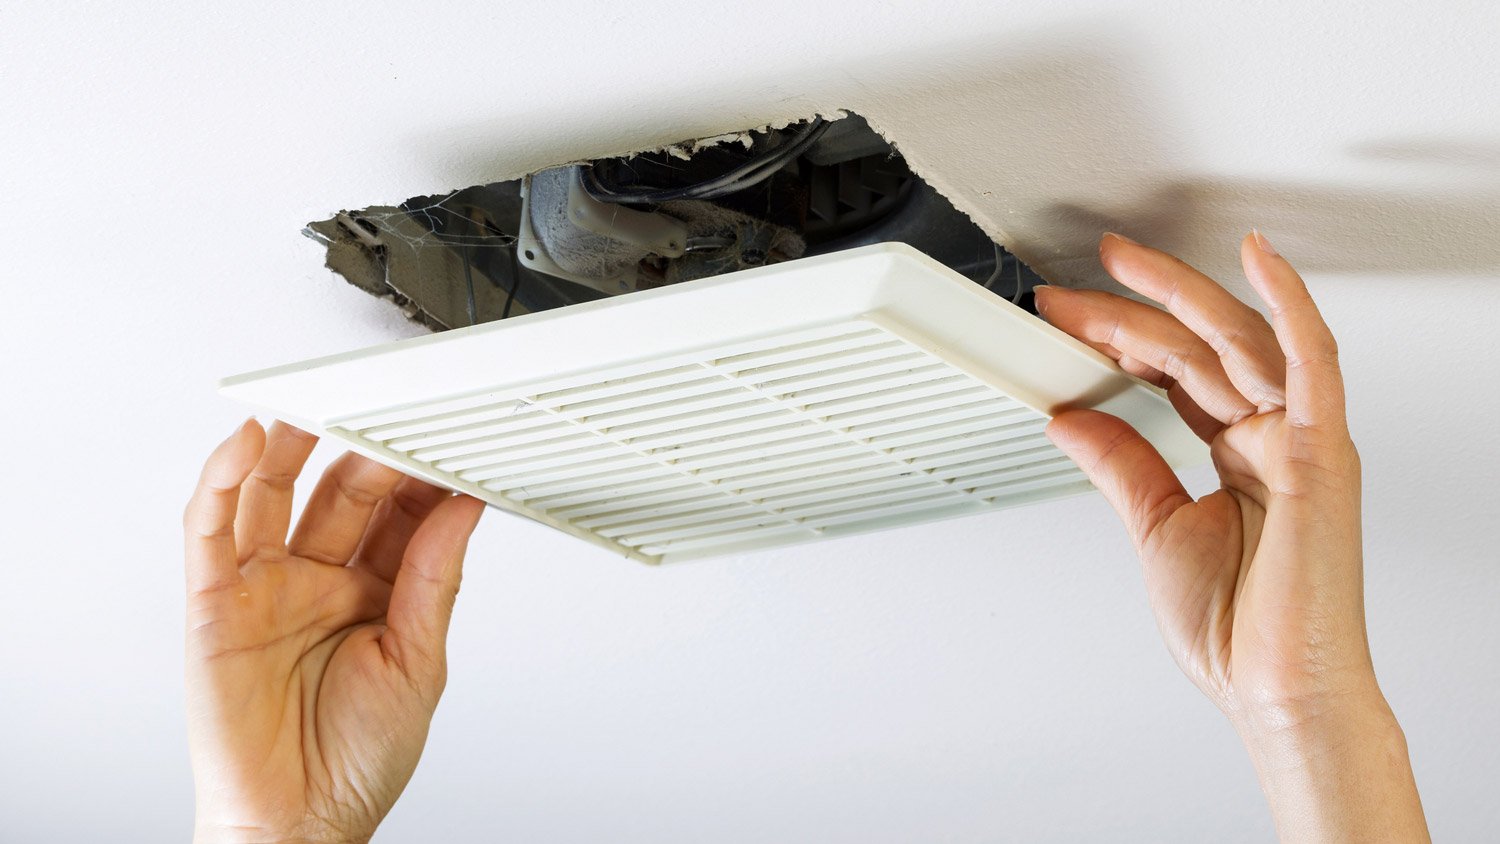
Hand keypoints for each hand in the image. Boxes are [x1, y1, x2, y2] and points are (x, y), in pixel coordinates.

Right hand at [183, 420, 484, 843]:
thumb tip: (463, 509)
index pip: (401, 516)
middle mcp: (321, 583)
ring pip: (275, 495)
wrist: (298, 825)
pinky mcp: (214, 602)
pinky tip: (248, 444)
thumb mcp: (418, 663)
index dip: (421, 477)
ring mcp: (267, 587)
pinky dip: (223, 482)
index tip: (450, 438)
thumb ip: (434, 580)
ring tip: (321, 404)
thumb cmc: (358, 760)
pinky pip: (212, 529)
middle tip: (393, 412)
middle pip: (343, 494)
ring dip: (294, 446)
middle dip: (369, 453)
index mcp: (377, 595)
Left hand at [1037, 232, 1426, 840]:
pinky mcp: (1320, 452)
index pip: (1176, 371)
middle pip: (1198, 348)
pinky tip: (1256, 259)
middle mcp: (1274, 436)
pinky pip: (1312, 363)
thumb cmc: (1239, 630)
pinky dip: (1289, 305)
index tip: (1063, 321)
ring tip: (1118, 266)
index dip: (1119, 339)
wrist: (1276, 692)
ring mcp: (1300, 439)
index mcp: (1242, 453)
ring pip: (1238, 341)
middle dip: (1129, 312)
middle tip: (1069, 291)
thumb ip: (1121, 465)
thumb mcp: (1157, 528)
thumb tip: (1071, 417)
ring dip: (1177, 296)